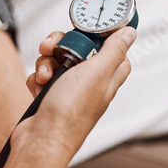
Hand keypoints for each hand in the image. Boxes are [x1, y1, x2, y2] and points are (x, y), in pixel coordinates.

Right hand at [22, 27, 135, 154]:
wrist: (41, 138)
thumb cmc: (70, 112)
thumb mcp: (97, 72)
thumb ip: (114, 50)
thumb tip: (129, 33)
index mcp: (106, 76)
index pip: (111, 48)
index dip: (99, 36)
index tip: (87, 28)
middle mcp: (89, 81)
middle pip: (77, 48)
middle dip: (61, 46)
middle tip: (55, 49)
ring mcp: (68, 88)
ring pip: (56, 59)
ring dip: (46, 64)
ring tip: (46, 77)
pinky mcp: (51, 94)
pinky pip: (43, 75)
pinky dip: (38, 79)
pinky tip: (40, 89)